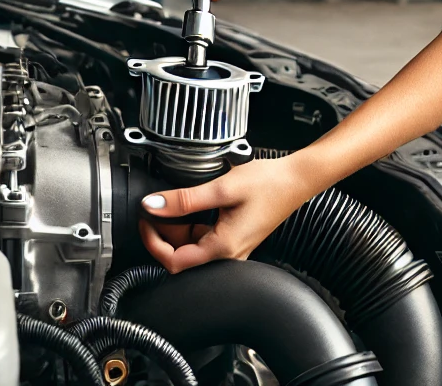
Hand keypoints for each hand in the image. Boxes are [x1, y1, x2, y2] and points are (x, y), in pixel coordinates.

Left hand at [137, 156, 320, 272]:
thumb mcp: (221, 188)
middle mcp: (228, 254)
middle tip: (156, 207)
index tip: (145, 222)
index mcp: (223, 248)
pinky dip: (191, 224)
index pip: (175, 262)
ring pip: (192, 247)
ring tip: (172, 203)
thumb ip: (184, 200)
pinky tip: (191, 206)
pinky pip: (204, 238)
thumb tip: (152, 205)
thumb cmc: (269, 184)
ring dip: (176, 228)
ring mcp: (232, 248)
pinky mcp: (234, 238)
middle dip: (163, 233)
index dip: (153, 243)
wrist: (296, 179)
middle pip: (181, 256)